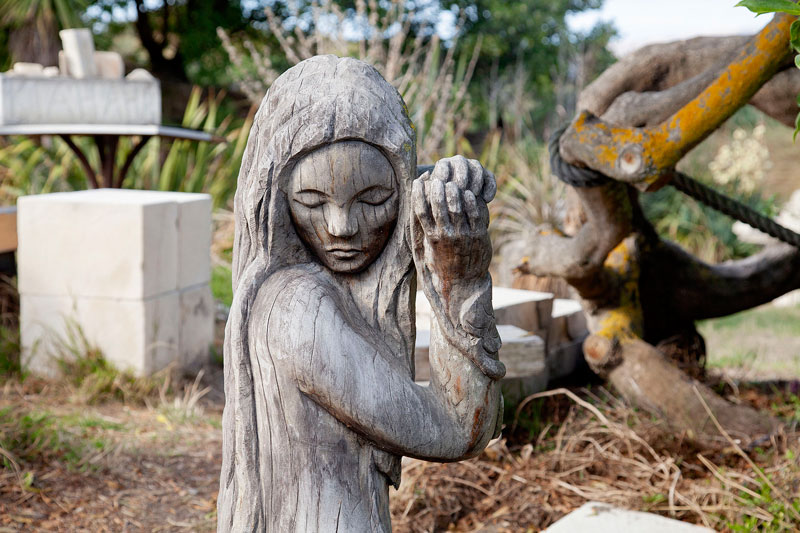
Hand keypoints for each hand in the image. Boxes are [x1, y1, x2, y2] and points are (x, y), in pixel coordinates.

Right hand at [412, 156, 495, 282]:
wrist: (464, 283)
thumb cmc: (442, 263)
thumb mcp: (428, 248)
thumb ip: (423, 228)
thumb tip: (416, 206)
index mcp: (431, 238)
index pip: (421, 210)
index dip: (418, 193)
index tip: (418, 180)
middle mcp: (446, 235)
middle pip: (438, 205)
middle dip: (436, 188)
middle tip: (436, 177)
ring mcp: (463, 235)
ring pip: (457, 206)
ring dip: (454, 191)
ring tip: (452, 182)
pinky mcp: (478, 235)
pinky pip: (474, 213)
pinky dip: (470, 201)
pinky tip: (468, 193)